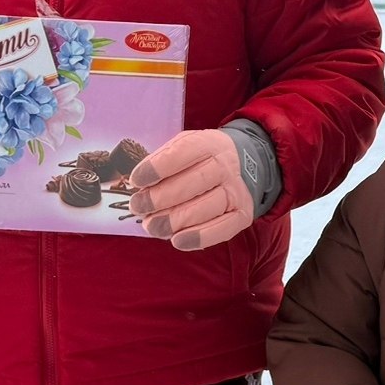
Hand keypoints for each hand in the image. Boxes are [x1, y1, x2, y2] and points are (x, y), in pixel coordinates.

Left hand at [128, 130, 255, 251]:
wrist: (248, 163)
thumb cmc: (204, 159)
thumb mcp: (185, 146)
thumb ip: (163, 161)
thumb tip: (140, 186)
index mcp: (209, 144)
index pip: (183, 152)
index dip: (157, 168)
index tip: (136, 181)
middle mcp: (226, 166)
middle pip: (193, 183)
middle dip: (160, 198)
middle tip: (139, 207)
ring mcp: (236, 192)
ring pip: (205, 208)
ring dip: (174, 221)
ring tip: (152, 225)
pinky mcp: (242, 215)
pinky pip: (222, 229)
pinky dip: (198, 237)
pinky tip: (177, 240)